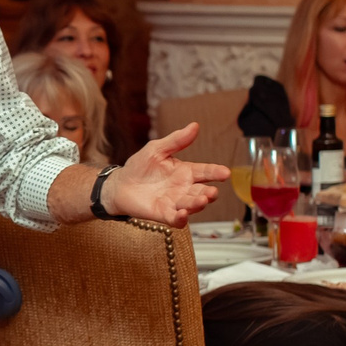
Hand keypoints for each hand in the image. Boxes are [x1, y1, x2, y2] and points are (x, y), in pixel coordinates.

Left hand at [101, 123, 228, 225]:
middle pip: (202, 191)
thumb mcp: (157, 149)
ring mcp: (175, 203)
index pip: (205, 172)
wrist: (120, 184)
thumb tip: (195, 125)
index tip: (225, 172)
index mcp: (186, 172)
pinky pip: (176, 219)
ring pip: (191, 206)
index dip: (216, 172)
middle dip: (209, 193)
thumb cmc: (140, 166)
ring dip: (197, 204)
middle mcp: (184, 188)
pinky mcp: (164, 214)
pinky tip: (182, 214)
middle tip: (212, 192)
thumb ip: (177, 140)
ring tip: (201, 201)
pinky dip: (180, 218)